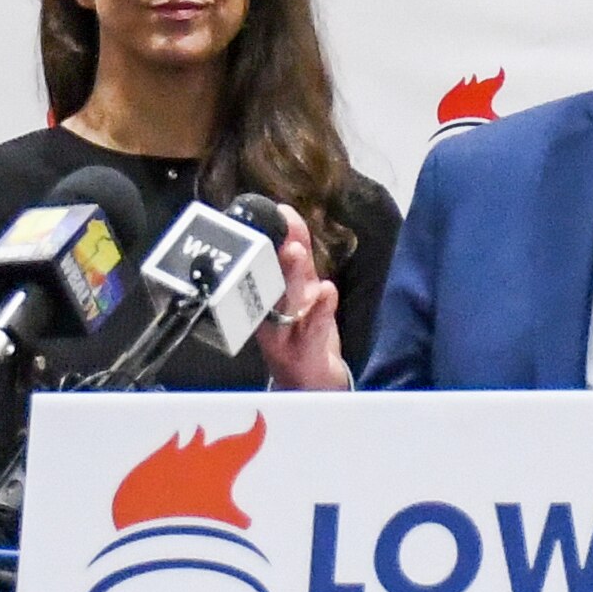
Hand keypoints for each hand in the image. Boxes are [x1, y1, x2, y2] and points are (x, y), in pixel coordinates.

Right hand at [258, 207, 351, 393]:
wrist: (306, 380)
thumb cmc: (297, 330)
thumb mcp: (295, 290)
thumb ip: (293, 254)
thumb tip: (287, 213)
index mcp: (265, 295)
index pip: (266, 261)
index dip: (270, 236)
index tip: (278, 211)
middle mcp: (269, 313)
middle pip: (273, 281)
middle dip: (278, 257)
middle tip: (284, 234)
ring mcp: (284, 335)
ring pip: (287, 303)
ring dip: (291, 278)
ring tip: (296, 252)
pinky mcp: (304, 352)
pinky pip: (313, 330)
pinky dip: (321, 311)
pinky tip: (327, 291)